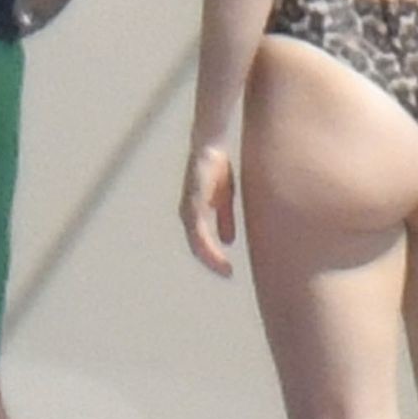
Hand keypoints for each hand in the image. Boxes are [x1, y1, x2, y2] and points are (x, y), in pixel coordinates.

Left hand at [180, 142, 236, 276]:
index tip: (228, 271)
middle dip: (212, 262)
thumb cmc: (214, 166)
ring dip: (210, 256)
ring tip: (225, 268)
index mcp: (195, 215)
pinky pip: (198, 226)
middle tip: (228, 274)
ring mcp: (189, 207)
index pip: (201, 243)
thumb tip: (228, 241)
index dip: (213, 258)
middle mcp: (189, 213)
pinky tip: (219, 247)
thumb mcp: (224, 196)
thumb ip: (224, 218)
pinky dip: (208, 240)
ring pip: (196, 240)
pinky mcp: (194, 199)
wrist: (209, 144)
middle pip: (197, 246)